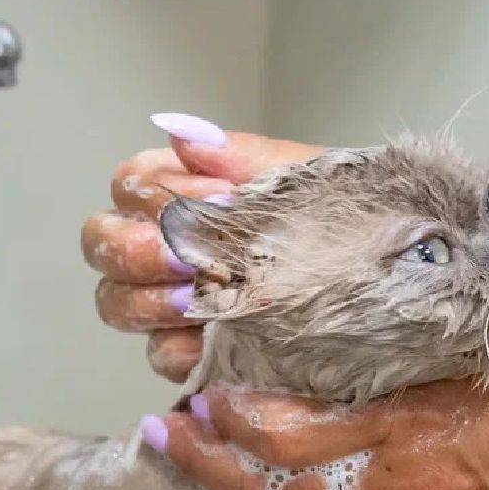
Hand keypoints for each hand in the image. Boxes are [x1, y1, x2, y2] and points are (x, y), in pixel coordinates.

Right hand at [80, 115, 321, 381]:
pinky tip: (215, 339)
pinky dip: (182, 349)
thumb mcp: (298, 178)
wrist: (387, 271)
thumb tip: (181, 134)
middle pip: (101, 244)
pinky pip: (162, 355)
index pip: (127, 185)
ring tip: (199, 300)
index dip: (154, 195)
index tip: (216, 202)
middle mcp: (160, 245)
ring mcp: (169, 302)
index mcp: (178, 191)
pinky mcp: (193, 352)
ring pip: (117, 303)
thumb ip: (240, 157)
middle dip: (137, 251)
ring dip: (152, 302)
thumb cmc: (337, 217)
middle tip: (187, 259)